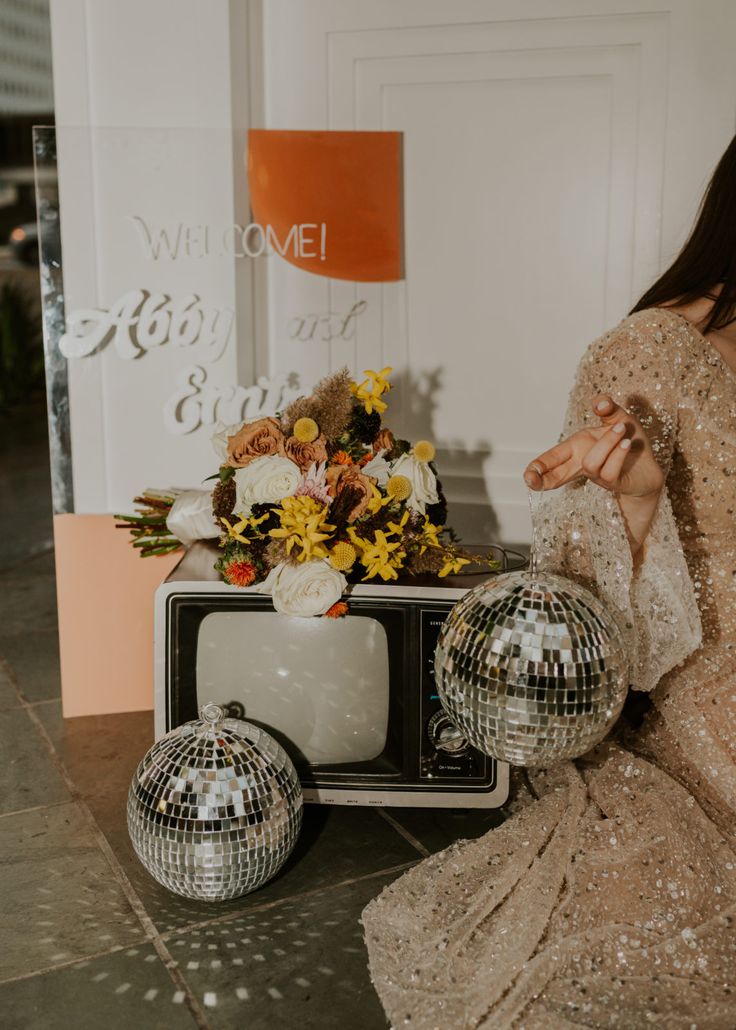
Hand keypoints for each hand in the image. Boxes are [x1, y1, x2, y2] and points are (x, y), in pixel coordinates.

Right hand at [523, 394, 664, 559]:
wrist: (650, 467)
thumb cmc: (629, 444)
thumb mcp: (618, 419)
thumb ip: (607, 408)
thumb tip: (599, 402)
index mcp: (577, 450)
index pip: (552, 459)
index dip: (537, 468)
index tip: (527, 476)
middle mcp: (583, 464)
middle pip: (556, 476)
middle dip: (542, 479)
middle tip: (530, 481)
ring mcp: (598, 476)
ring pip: (591, 463)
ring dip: (607, 442)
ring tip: (622, 428)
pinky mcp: (614, 483)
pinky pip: (610, 470)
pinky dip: (619, 453)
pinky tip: (627, 443)